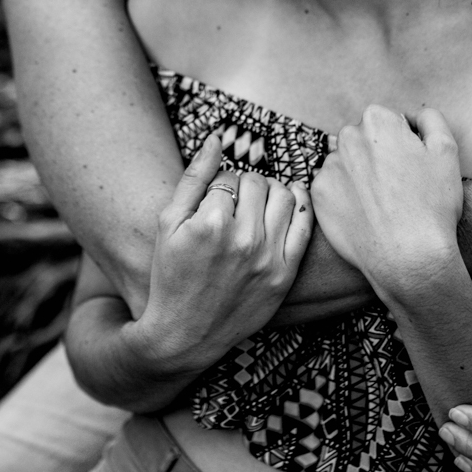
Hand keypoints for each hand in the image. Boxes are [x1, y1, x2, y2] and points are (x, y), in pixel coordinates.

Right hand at [132, 135, 313, 373]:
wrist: (184, 334)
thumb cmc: (170, 275)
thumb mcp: (167, 223)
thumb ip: (194, 177)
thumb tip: (216, 138)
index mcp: (211, 222)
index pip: (229, 176)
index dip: (219, 184)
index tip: (212, 202)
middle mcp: (244, 239)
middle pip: (258, 182)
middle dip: (245, 185)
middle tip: (233, 203)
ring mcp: (268, 259)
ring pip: (284, 197)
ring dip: (271, 192)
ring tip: (256, 205)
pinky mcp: (284, 276)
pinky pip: (304, 225)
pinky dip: (300, 204)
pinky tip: (290, 201)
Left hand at [311, 104, 463, 291]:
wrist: (409, 258)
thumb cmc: (433, 205)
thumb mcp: (447, 151)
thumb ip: (430, 119)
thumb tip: (413, 116)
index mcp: (377, 120)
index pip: (387, 122)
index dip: (401, 145)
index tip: (410, 169)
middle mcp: (346, 137)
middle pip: (363, 141)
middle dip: (377, 157)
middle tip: (398, 189)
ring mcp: (328, 167)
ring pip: (346, 165)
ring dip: (360, 177)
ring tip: (382, 206)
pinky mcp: (317, 195)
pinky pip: (332, 189)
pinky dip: (345, 199)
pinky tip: (365, 216)